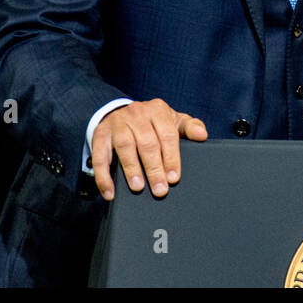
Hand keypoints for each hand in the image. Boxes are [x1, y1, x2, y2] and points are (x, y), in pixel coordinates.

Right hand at [91, 99, 207, 199]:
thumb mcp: (172, 120)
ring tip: (138, 187)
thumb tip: (202, 135)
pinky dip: (103, 176)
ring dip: (131, 169)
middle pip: (147, 142)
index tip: (174, 178)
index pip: (167, 134)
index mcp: (157, 110)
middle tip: (160, 189)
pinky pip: (100, 156)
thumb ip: (189, 127)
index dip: (171, 157)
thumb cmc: (151, 122)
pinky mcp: (100, 134)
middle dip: (154, 168)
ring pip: (124, 146)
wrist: (120, 112)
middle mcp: (136, 113)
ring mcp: (117, 123)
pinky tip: (110, 192)